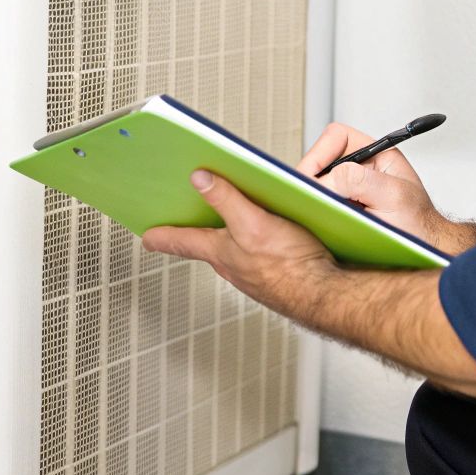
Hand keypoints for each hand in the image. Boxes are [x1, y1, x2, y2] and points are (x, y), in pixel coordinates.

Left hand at [142, 170, 336, 316]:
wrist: (328, 295)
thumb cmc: (293, 269)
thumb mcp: (253, 224)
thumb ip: (226, 200)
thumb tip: (199, 179)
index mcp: (221, 253)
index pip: (181, 242)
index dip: (161, 235)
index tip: (146, 235)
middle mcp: (234, 265)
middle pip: (206, 244)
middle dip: (195, 228)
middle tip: (183, 216)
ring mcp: (255, 271)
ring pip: (234, 249)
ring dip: (229, 233)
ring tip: (231, 214)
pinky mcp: (279, 273)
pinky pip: (259, 254)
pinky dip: (258, 241)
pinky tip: (275, 232)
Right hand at [299, 122, 475, 254]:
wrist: (424, 252)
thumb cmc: (419, 225)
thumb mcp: (394, 197)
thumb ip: (362, 181)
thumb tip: (327, 180)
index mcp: (374, 154)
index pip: (336, 137)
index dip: (320, 153)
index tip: (312, 176)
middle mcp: (359, 169)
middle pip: (320, 160)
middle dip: (311, 177)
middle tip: (309, 199)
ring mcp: (348, 190)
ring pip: (315, 183)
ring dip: (313, 197)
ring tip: (318, 213)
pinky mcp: (340, 210)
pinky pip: (317, 204)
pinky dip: (315, 212)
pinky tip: (323, 224)